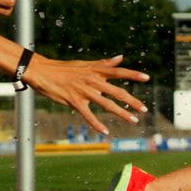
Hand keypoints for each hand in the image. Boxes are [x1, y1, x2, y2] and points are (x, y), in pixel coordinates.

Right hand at [20, 53, 149, 135]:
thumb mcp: (86, 64)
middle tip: (144, 109)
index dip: (133, 74)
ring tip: (133, 120)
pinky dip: (96, 124)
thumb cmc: (66, 68)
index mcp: (96, 71)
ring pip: (106, 104)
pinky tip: (105, 132)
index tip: (147, 78)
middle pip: (117, 91)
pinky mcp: (74, 101)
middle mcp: (93, 81)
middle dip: (132, 101)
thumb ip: (104, 63)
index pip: (119, 72)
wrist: (43, 72)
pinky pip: (88, 115)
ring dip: (121, 113)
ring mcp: (84, 92)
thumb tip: (121, 57)